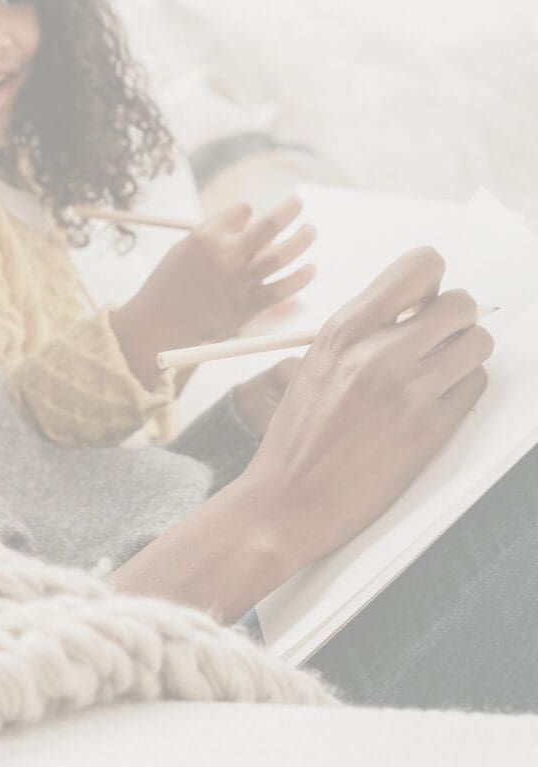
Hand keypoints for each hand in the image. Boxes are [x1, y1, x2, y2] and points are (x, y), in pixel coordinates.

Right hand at [111, 196, 314, 386]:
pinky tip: (310, 269)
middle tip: (299, 202)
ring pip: (279, 255)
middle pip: (267, 226)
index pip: (242, 211)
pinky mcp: (245, 308)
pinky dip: (299, 279)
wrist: (157, 324)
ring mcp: (237, 282)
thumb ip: (217, 236)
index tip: (251, 219)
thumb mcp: (185, 250)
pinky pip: (280, 290)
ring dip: (300, 240)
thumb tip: (252, 222)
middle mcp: (224, 255)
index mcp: (206, 236)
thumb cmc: (170, 285)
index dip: (249, 213)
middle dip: (288, 210)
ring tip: (310, 231)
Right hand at [240, 246, 492, 578]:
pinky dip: (462, 392)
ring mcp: (408, 391)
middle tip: (438, 343)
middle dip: (456, 321)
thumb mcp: (317, 364)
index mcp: (345, 331)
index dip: (433, 283)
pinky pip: (474, 387)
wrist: (288, 500)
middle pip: (462, 304)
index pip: (421, 266)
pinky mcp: (430, 429)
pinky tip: (434, 405)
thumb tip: (414, 308)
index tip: (423, 304)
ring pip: (478, 344)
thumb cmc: (298, 437)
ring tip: (439, 375)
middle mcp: (379, 353)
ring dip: (465, 356)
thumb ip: (362, 331)